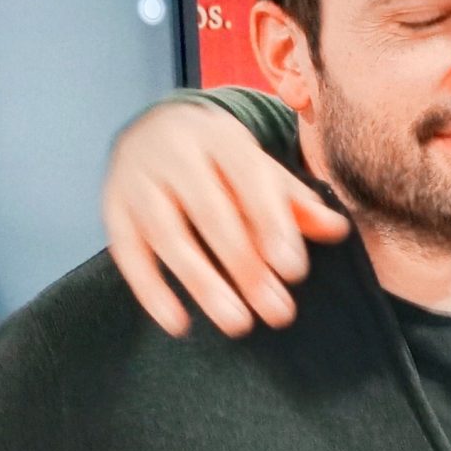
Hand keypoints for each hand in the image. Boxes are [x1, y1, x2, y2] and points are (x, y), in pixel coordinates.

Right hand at [103, 100, 347, 337]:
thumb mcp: (258, 170)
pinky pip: (128, 254)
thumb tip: (337, 231)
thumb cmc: (218, 160)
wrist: (151, 127)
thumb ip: (295, 202)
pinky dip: (151, 291)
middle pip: (211, 212)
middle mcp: (174, 154)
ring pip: (168, 235)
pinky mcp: (112, 210)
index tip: (294, 272)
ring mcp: (137, 181)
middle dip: (246, 266)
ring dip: (203, 283)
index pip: (249, 180)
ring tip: (237, 324)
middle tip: (277, 312)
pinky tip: (178, 324)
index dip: (272, 225)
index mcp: (220, 138)